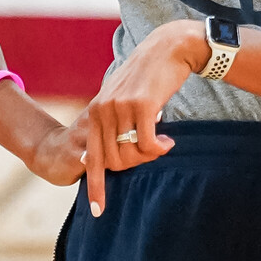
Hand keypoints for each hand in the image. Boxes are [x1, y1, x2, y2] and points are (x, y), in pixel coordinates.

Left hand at [73, 22, 206, 215]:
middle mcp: (103, 111)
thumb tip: (115, 154)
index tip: (98, 211)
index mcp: (96, 112)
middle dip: (135, 165)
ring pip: (131, 154)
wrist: (168, 49)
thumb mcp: (125, 99)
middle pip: (113, 161)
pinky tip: (169, 141)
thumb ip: (116, 123)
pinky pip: (148, 144)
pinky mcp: (140, 106)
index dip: (95, 187)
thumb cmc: (150, 77)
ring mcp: (120, 108)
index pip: (92, 158)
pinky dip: (159, 148)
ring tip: (163, 144)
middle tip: (154, 152)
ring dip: (150, 155)